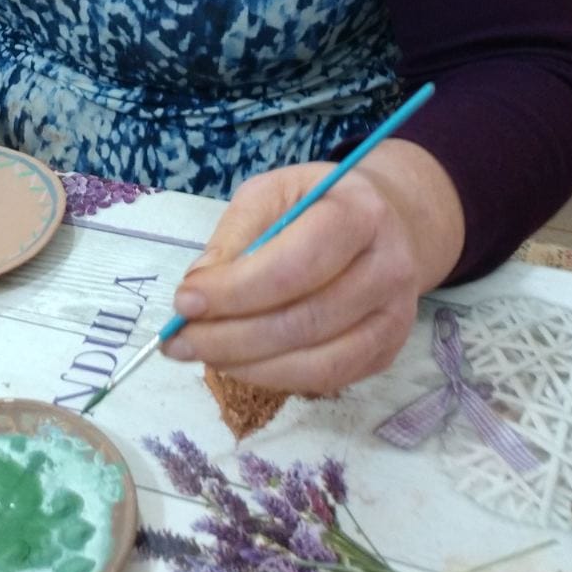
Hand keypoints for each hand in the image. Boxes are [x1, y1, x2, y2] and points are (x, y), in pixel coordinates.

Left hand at [163, 143, 463, 394]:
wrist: (385, 222)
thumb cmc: (317, 202)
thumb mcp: (273, 193)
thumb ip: (237, 234)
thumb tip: (199, 288)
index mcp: (359, 214)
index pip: (296, 263)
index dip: (236, 289)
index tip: (184, 300)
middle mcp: (388, 268)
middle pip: (305, 319)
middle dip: (231, 336)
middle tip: (178, 341)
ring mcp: (393, 317)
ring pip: (317, 361)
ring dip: (248, 365)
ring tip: (202, 353)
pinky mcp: (387, 351)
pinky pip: (328, 379)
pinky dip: (275, 377)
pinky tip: (239, 363)